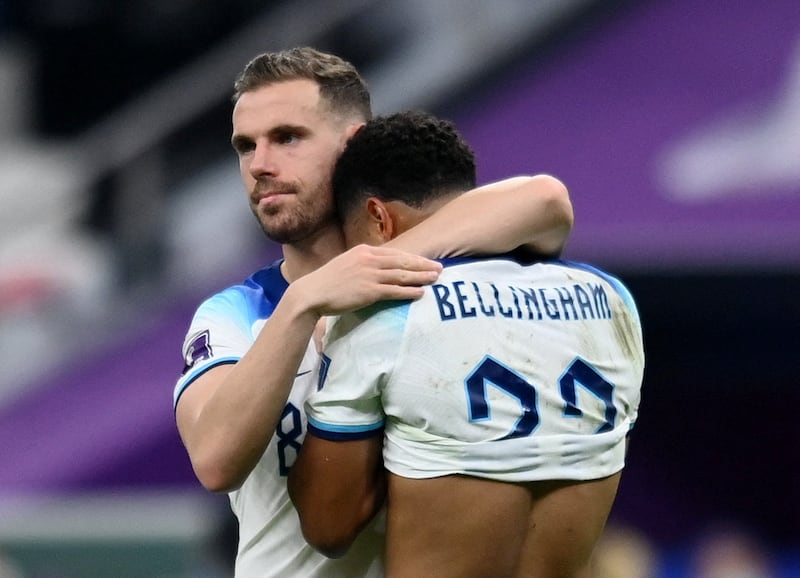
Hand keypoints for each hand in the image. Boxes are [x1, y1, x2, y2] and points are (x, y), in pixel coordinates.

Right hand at [292, 244, 441, 315]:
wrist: (312, 293)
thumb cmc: (327, 282)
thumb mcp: (346, 265)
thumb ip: (363, 264)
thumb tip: (378, 269)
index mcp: (364, 251)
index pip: (395, 253)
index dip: (413, 258)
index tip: (426, 260)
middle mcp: (369, 260)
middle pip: (403, 262)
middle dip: (423, 265)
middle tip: (440, 267)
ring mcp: (370, 275)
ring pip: (402, 275)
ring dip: (422, 276)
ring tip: (436, 278)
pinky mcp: (369, 290)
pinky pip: (395, 290)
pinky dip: (410, 291)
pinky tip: (421, 292)